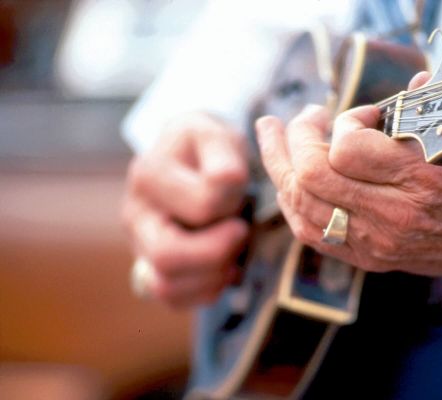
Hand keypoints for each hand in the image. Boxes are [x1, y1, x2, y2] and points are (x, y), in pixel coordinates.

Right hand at [122, 113, 249, 307]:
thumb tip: (226, 183)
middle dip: (218, 251)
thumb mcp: (217, 135)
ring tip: (234, 251)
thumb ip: (224, 155)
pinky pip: (173, 300)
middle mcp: (135, 215)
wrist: (193, 160)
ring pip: (166, 286)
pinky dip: (207, 291)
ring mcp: (139, 246)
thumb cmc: (208, 148)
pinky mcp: (151, 269)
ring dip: (213, 276)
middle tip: (242, 231)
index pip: (202, 205)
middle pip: (167, 256)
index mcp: (149, 175)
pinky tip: (226, 268)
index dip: (232, 205)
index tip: (243, 195)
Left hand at [256, 73, 441, 284]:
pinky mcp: (367, 259)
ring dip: (280, 166)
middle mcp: (390, 218)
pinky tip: (289, 178)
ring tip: (276, 138)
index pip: (346, 149)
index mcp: (419, 183)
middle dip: (294, 137)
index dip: (345, 122)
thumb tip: (410, 82)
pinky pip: (310, 232)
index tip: (365, 115)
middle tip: (306, 116)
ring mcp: (374, 244)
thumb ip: (433, 111)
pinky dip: (292, 201)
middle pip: (309, 176)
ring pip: (299, 206)